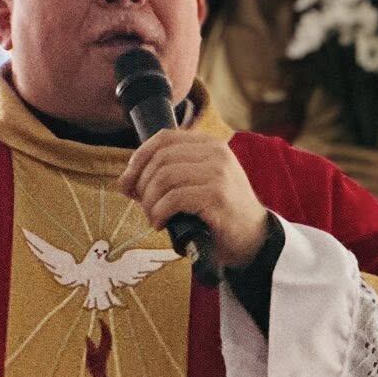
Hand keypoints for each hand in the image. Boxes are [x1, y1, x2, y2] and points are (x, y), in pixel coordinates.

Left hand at [119, 131, 270, 269]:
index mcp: (209, 144)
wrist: (253, 238)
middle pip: (160, 158)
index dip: (138, 158)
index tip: (128, 182)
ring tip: (153, 217)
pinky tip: (161, 223)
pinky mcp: (217, 195)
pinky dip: (159, 212)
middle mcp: (216, 153)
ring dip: (149, 201)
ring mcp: (218, 172)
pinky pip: (173, 198)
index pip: (162, 138)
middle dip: (141, 184)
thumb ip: (166, 176)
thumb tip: (124, 182)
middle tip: (141, 206)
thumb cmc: (219, 213)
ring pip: (163, 177)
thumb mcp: (195, 185)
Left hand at [322, 144, 377, 219]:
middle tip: (320, 161)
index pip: (360, 153)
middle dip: (338, 163)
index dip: (344, 150)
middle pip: (355, 168)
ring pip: (358, 182)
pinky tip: (345, 193)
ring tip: (328, 175)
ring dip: (343, 178)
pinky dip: (356, 194)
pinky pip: (368, 197)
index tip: (329, 147)